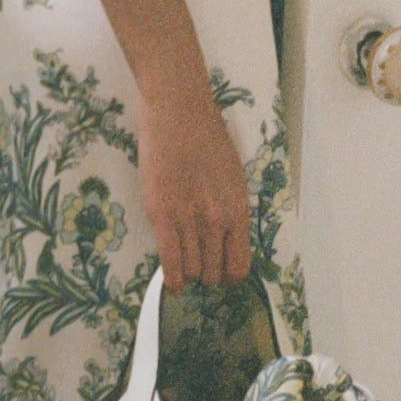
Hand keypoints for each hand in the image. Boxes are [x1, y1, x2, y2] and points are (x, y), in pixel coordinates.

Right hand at [138, 92, 257, 292]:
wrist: (179, 115)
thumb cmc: (208, 140)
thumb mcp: (233, 179)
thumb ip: (230, 210)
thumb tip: (225, 237)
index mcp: (239, 211)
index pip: (239, 264)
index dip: (229, 276)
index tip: (221, 276)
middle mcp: (217, 221)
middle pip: (212, 270)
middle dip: (206, 276)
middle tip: (198, 270)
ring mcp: (188, 219)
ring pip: (191, 269)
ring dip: (188, 276)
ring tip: (183, 274)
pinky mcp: (161, 214)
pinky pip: (169, 260)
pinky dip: (171, 279)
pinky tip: (171, 285)